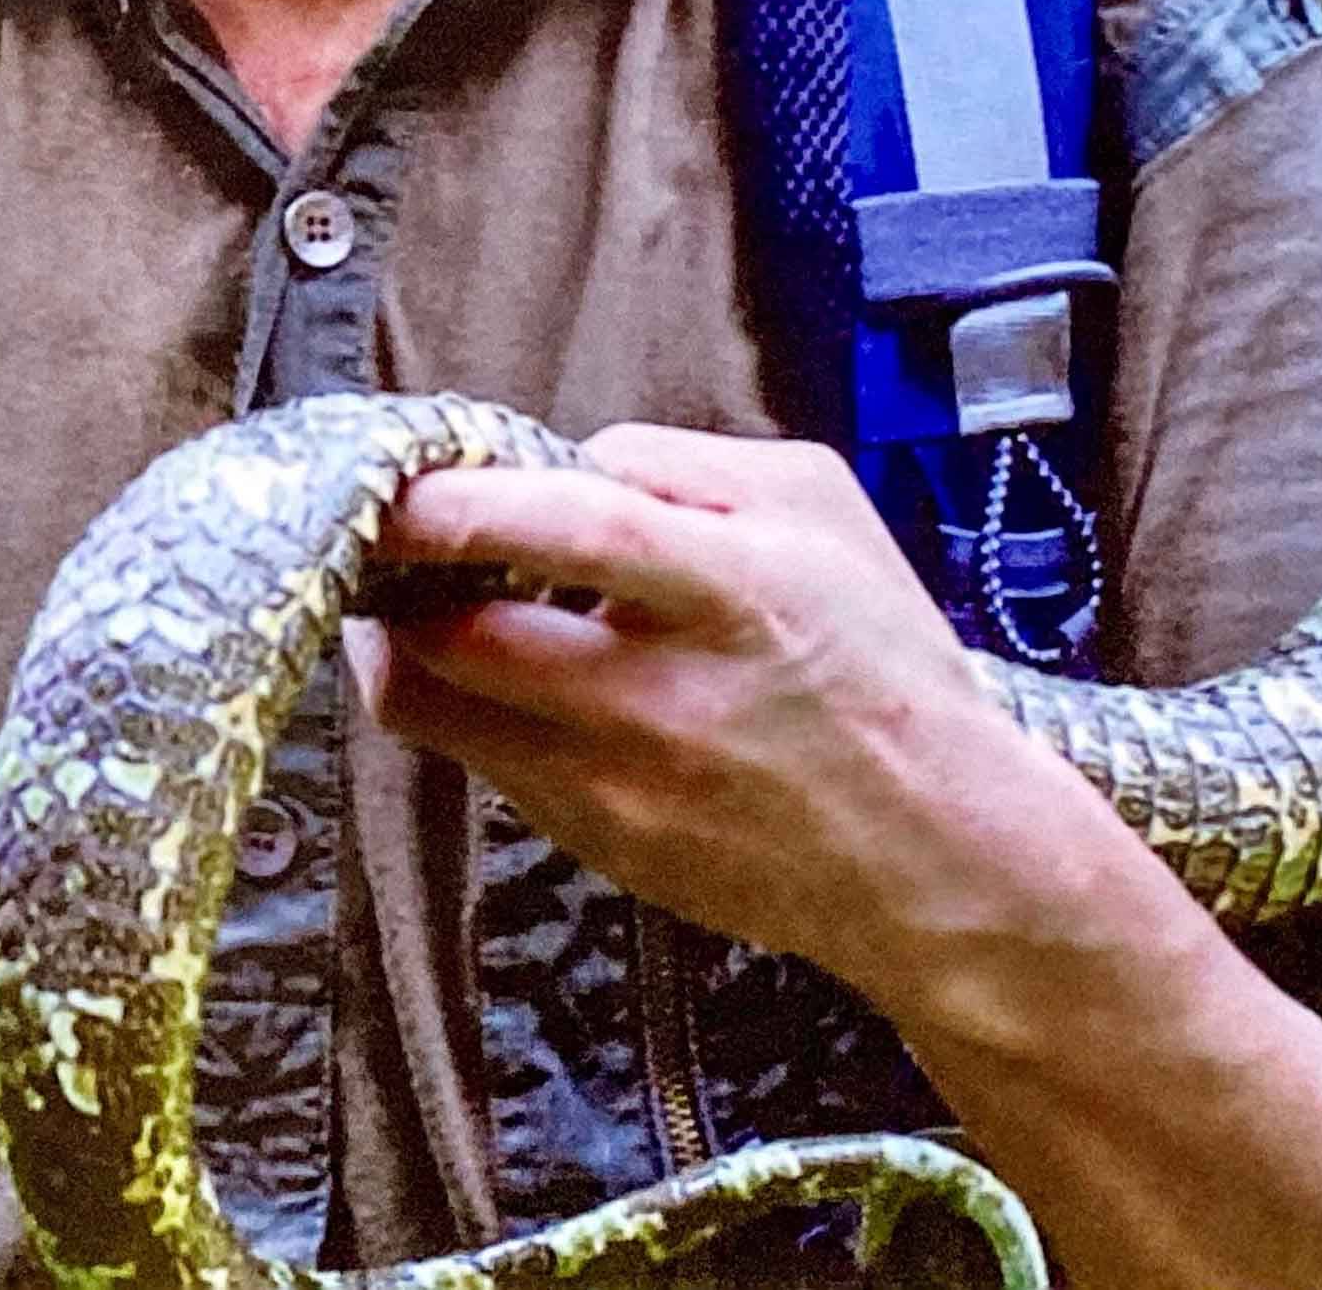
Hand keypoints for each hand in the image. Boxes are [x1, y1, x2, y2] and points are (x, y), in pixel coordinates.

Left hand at [354, 423, 1114, 997]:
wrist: (942, 861)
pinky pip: (477, 762)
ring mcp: (620, 788)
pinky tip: (492, 672)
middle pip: (458, 640)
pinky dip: (460, 706)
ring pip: (435, 711)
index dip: (460, 505)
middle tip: (379, 535)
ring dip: (401, 644)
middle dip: (392, 579)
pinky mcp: (594, 844)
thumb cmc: (883, 669)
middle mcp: (667, 699)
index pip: (573, 531)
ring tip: (415, 598)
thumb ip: (681, 462)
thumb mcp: (819, 512)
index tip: (392, 482)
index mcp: (736, 593)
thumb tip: (565, 460)